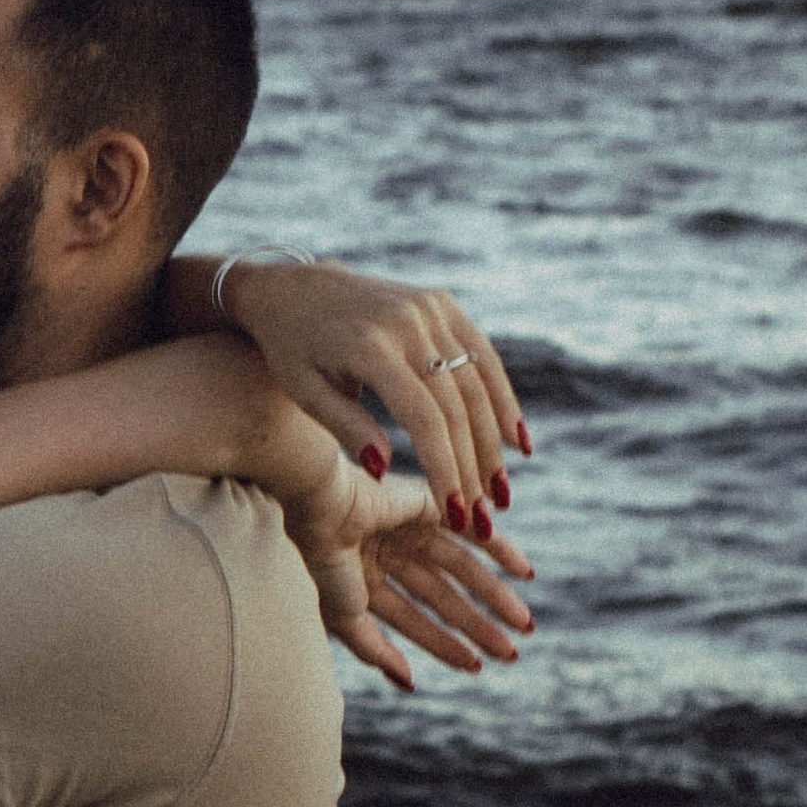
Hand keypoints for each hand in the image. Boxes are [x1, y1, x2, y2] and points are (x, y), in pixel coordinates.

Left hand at [220, 260, 526, 518]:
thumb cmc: (292, 350)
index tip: (455, 514)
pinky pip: (482, 354)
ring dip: (494, 443)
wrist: (291, 286)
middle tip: (483, 519)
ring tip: (500, 494)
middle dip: (473, 468)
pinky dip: (502, 398)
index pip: (424, 417)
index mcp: (371, 346)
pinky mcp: (441, 302)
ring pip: (477, 384)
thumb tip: (384, 468)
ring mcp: (429, 307)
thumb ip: (346, 427)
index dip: (444, 468)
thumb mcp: (304, 391)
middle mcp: (407, 322)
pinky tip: (516, 441)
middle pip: (457, 405)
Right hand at [277, 454, 536, 693]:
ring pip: (462, 568)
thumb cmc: (326, 560)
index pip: (412, 618)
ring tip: (524, 624)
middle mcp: (391, 552)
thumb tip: (408, 682)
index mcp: (366, 578)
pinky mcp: (431, 503)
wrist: (324, 505)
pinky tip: (524, 572)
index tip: (475, 666)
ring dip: (494, 596)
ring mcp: (411, 527)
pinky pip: (473, 528)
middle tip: (511, 653)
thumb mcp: (344, 615)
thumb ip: (373, 649)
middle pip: (442, 596)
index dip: (442, 644)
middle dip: (476, 626)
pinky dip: (501, 548)